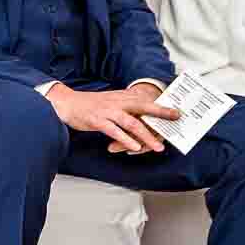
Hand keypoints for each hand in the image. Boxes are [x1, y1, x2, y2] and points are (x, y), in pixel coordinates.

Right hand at [46, 83, 180, 153]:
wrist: (67, 103)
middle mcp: (117, 103)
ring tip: (158, 147)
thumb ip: (126, 105)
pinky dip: (126, 140)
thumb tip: (143, 112)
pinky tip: (134, 147)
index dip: (162, 105)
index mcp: (122, 97)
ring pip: (131, 123)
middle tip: (176, 119)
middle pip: (143, 107)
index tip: (177, 111)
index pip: (146, 101)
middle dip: (161, 113)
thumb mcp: (111, 101)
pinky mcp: (97, 121)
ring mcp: (107, 112)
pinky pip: (114, 131)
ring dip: (146, 136)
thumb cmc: (90, 105)